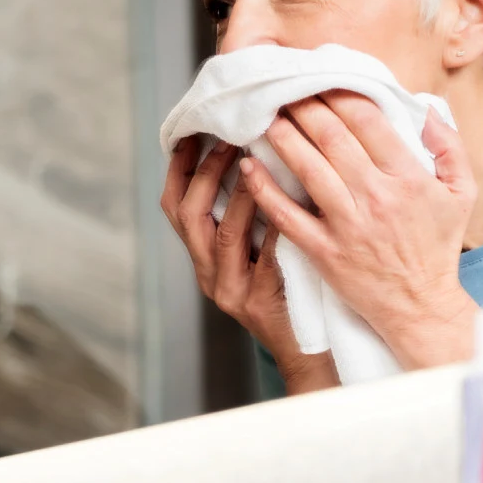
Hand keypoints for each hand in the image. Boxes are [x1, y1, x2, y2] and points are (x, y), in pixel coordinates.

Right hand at [161, 136, 339, 392]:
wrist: (307, 351)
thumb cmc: (289, 291)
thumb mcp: (257, 252)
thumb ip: (249, 214)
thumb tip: (254, 153)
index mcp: (202, 257)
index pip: (175, 205)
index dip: (180, 168)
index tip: (194, 131)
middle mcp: (208, 273)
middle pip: (188, 216)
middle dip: (206, 173)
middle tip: (230, 140)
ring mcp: (230, 291)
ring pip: (223, 236)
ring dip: (239, 195)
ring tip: (258, 163)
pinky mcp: (258, 305)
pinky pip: (264, 259)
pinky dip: (273, 227)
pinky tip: (289, 203)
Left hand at [240, 91, 479, 369]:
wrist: (420, 305)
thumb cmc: (437, 246)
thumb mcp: (461, 194)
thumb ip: (449, 148)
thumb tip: (427, 109)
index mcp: (408, 178)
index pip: (368, 122)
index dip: (339, 95)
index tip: (320, 80)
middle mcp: (376, 197)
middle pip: (332, 138)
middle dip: (304, 107)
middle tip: (283, 89)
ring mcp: (347, 224)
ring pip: (307, 168)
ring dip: (282, 137)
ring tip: (263, 116)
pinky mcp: (323, 250)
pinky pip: (287, 215)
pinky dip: (264, 190)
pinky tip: (248, 167)